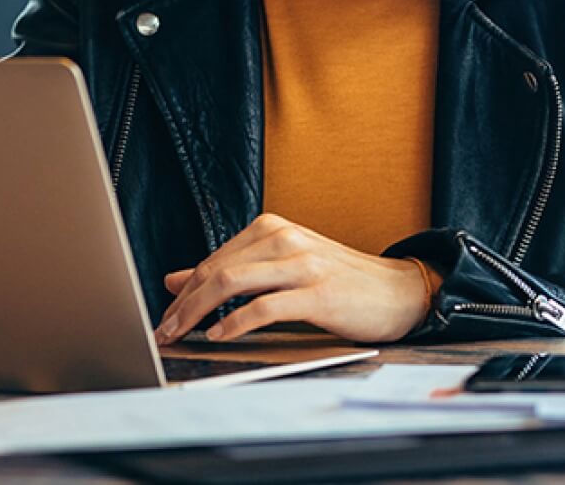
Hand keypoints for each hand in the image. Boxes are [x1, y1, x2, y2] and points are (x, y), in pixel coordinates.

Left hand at [155, 213, 435, 343]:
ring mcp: (302, 264)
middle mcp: (283, 239)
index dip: (183, 291)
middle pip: (216, 271)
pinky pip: (265, 307)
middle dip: (183, 304)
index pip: (213, 260)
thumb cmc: (339, 281)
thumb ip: (231, 271)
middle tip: (163, 330)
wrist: (401, 291)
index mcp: (270, 229)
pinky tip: (220, 335)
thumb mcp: (280, 267)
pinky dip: (235, 323)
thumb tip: (174, 280)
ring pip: (232, 283)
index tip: (163, 316)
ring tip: (182, 334)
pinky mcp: (319, 293)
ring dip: (198, 312)